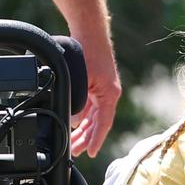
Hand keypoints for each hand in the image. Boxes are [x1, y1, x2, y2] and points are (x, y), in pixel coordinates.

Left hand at [68, 35, 121, 157]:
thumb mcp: (81, 81)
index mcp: (110, 95)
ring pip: (93, 117)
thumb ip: (78, 103)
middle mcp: (108, 95)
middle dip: (86, 139)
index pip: (104, 124)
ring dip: (83, 130)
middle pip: (98, 123)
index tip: (91, 153)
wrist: (89, 32)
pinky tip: (74, 126)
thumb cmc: (87, 52)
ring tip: (74, 144)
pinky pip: (90, 107)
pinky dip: (82, 117)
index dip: (97, 140)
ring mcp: (102, 91)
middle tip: (75, 152)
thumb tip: (75, 121)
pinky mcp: (95, 86)